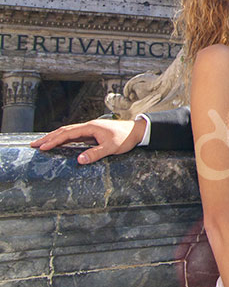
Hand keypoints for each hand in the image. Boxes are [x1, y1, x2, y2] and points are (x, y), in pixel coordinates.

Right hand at [29, 118, 146, 163]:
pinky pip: (74, 136)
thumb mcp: (111, 148)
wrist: (136, 131)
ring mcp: (90, 129)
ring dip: (54, 137)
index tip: (41, 147)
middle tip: (33, 145)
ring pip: (68, 132)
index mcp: (90, 127)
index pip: (67, 133)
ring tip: (41, 144)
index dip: (53, 140)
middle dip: (48, 138)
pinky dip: (64, 139)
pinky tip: (59, 144)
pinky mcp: (93, 133)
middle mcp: (88, 126)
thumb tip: (79, 160)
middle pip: (64, 131)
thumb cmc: (125, 138)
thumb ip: (95, 153)